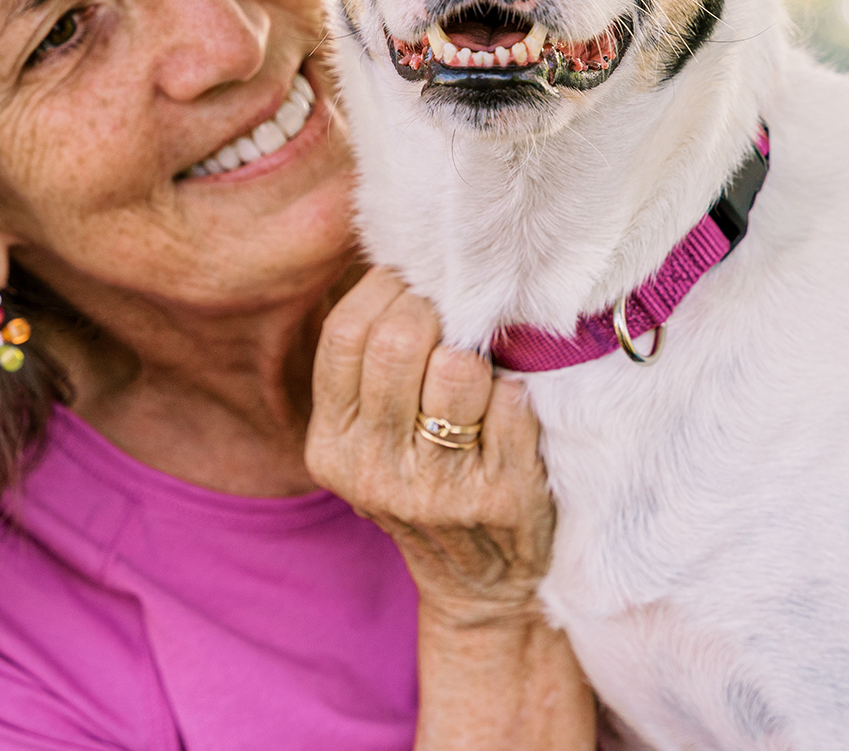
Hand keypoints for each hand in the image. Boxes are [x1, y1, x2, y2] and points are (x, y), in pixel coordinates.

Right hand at [307, 268, 594, 746]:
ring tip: (479, 367)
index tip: (413, 282)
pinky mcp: (498, 497)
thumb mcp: (372, 441)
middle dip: (434, 310)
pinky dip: (516, 392)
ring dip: (476, 353)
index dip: (384, 291)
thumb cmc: (427, 487)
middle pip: (395, 342)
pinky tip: (510, 408)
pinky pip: (510, 404)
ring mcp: (436, 488)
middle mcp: (374, 470)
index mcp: (333, 447)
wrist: (481, 588)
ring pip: (455, 368)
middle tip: (455, 312)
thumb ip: (371, 370)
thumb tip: (399, 261)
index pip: (345, 335)